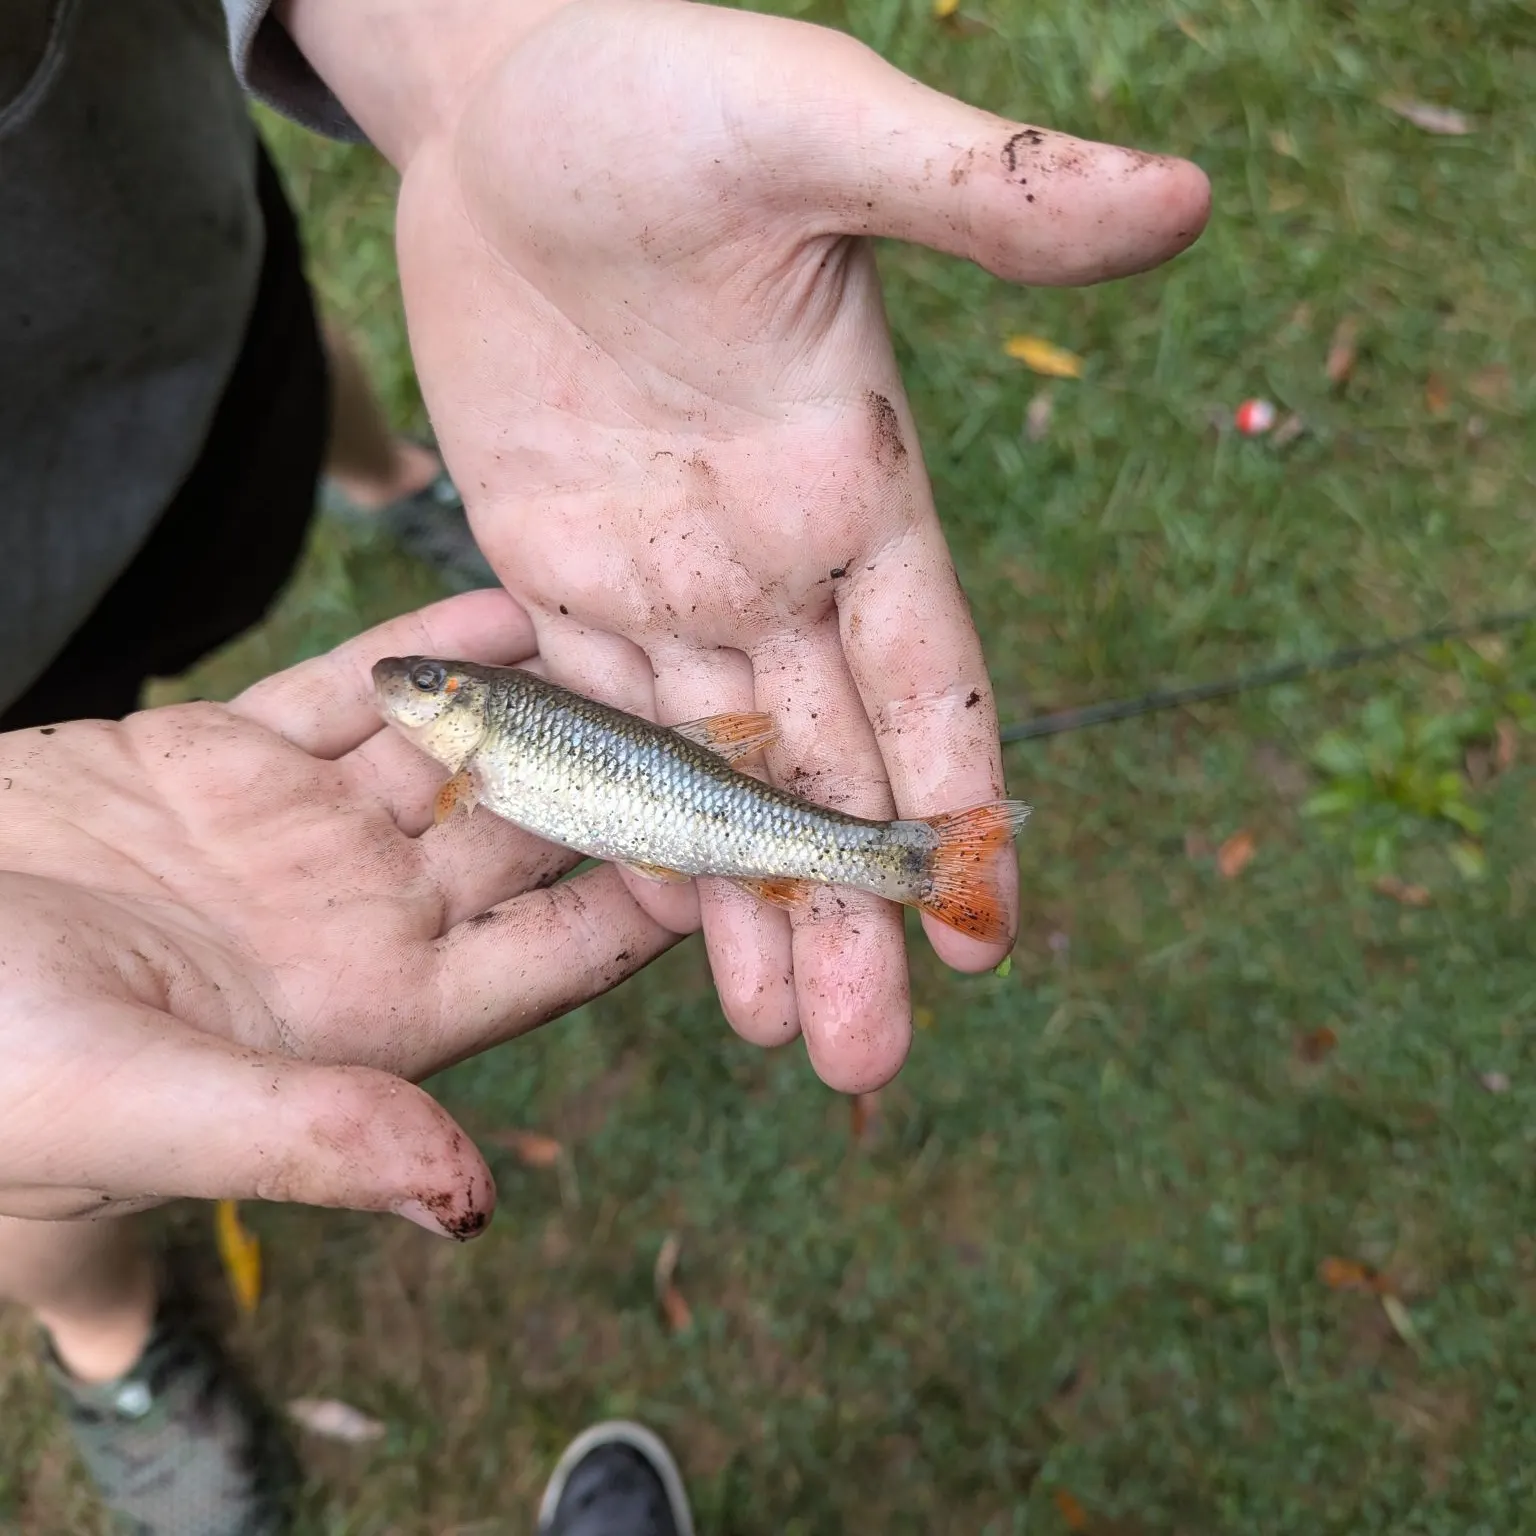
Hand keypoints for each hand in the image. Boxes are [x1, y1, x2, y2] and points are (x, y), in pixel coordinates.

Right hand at [0, 592, 678, 1226]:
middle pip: (530, 839)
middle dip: (626, 779)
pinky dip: (427, 650)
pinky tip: (508, 606)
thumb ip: (307, 1135)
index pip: (552, 957)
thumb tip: (468, 1201)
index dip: (651, 905)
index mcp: (364, 1018)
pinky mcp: (222, 758)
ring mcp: (295, 834)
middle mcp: (354, 922)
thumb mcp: (133, 1107)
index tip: (745, 849)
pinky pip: (350, 691)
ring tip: (642, 639)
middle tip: (730, 713)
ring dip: (546, 699)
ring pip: (456, 753)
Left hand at [284, 0, 1209, 1090]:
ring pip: (711, 775)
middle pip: (825, 766)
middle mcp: (770, 557)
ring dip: (743, 907)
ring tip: (772, 1038)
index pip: (930, 675)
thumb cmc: (664, 91)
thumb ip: (979, 196)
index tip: (986, 934)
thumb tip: (1182, 198)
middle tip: (864, 1061)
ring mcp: (662, 577)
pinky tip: (648, 922)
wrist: (501, 97)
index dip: (959, 802)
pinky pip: (591, 722)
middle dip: (848, 911)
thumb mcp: (816, 131)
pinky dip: (619, 819)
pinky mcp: (551, 573)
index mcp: (854, 484)